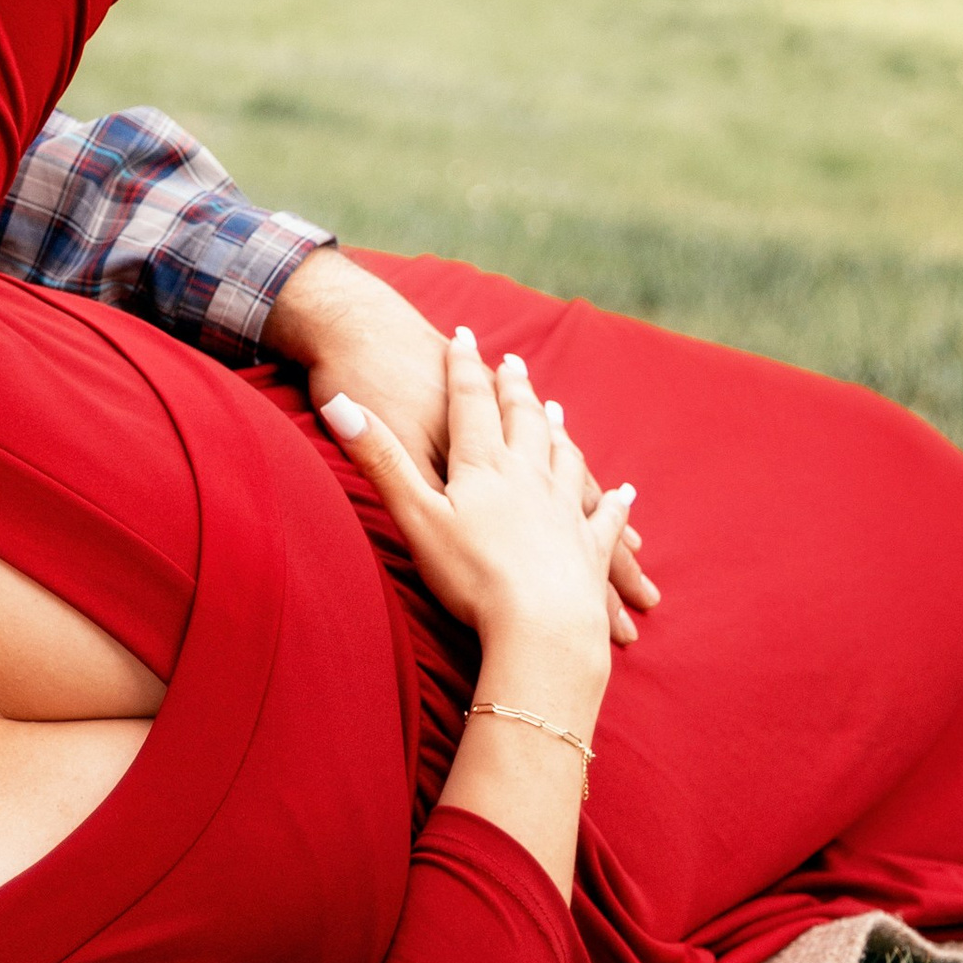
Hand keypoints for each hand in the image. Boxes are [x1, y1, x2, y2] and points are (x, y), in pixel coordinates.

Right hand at [318, 330, 629, 713]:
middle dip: (515, 387)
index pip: (472, 400)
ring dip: (557, 428)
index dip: (465, 365)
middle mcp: (529, 475)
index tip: (464, 335)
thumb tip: (339, 402)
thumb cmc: (474, 576)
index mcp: (484, 465)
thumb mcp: (415, 515)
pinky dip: (612, 500)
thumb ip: (380, 458)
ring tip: (555, 410)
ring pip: (564, 454)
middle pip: (523, 418)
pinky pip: (603, 514)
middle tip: (513, 363)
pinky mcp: (588, 547)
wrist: (541, 627)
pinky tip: (624, 493)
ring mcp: (564, 509)